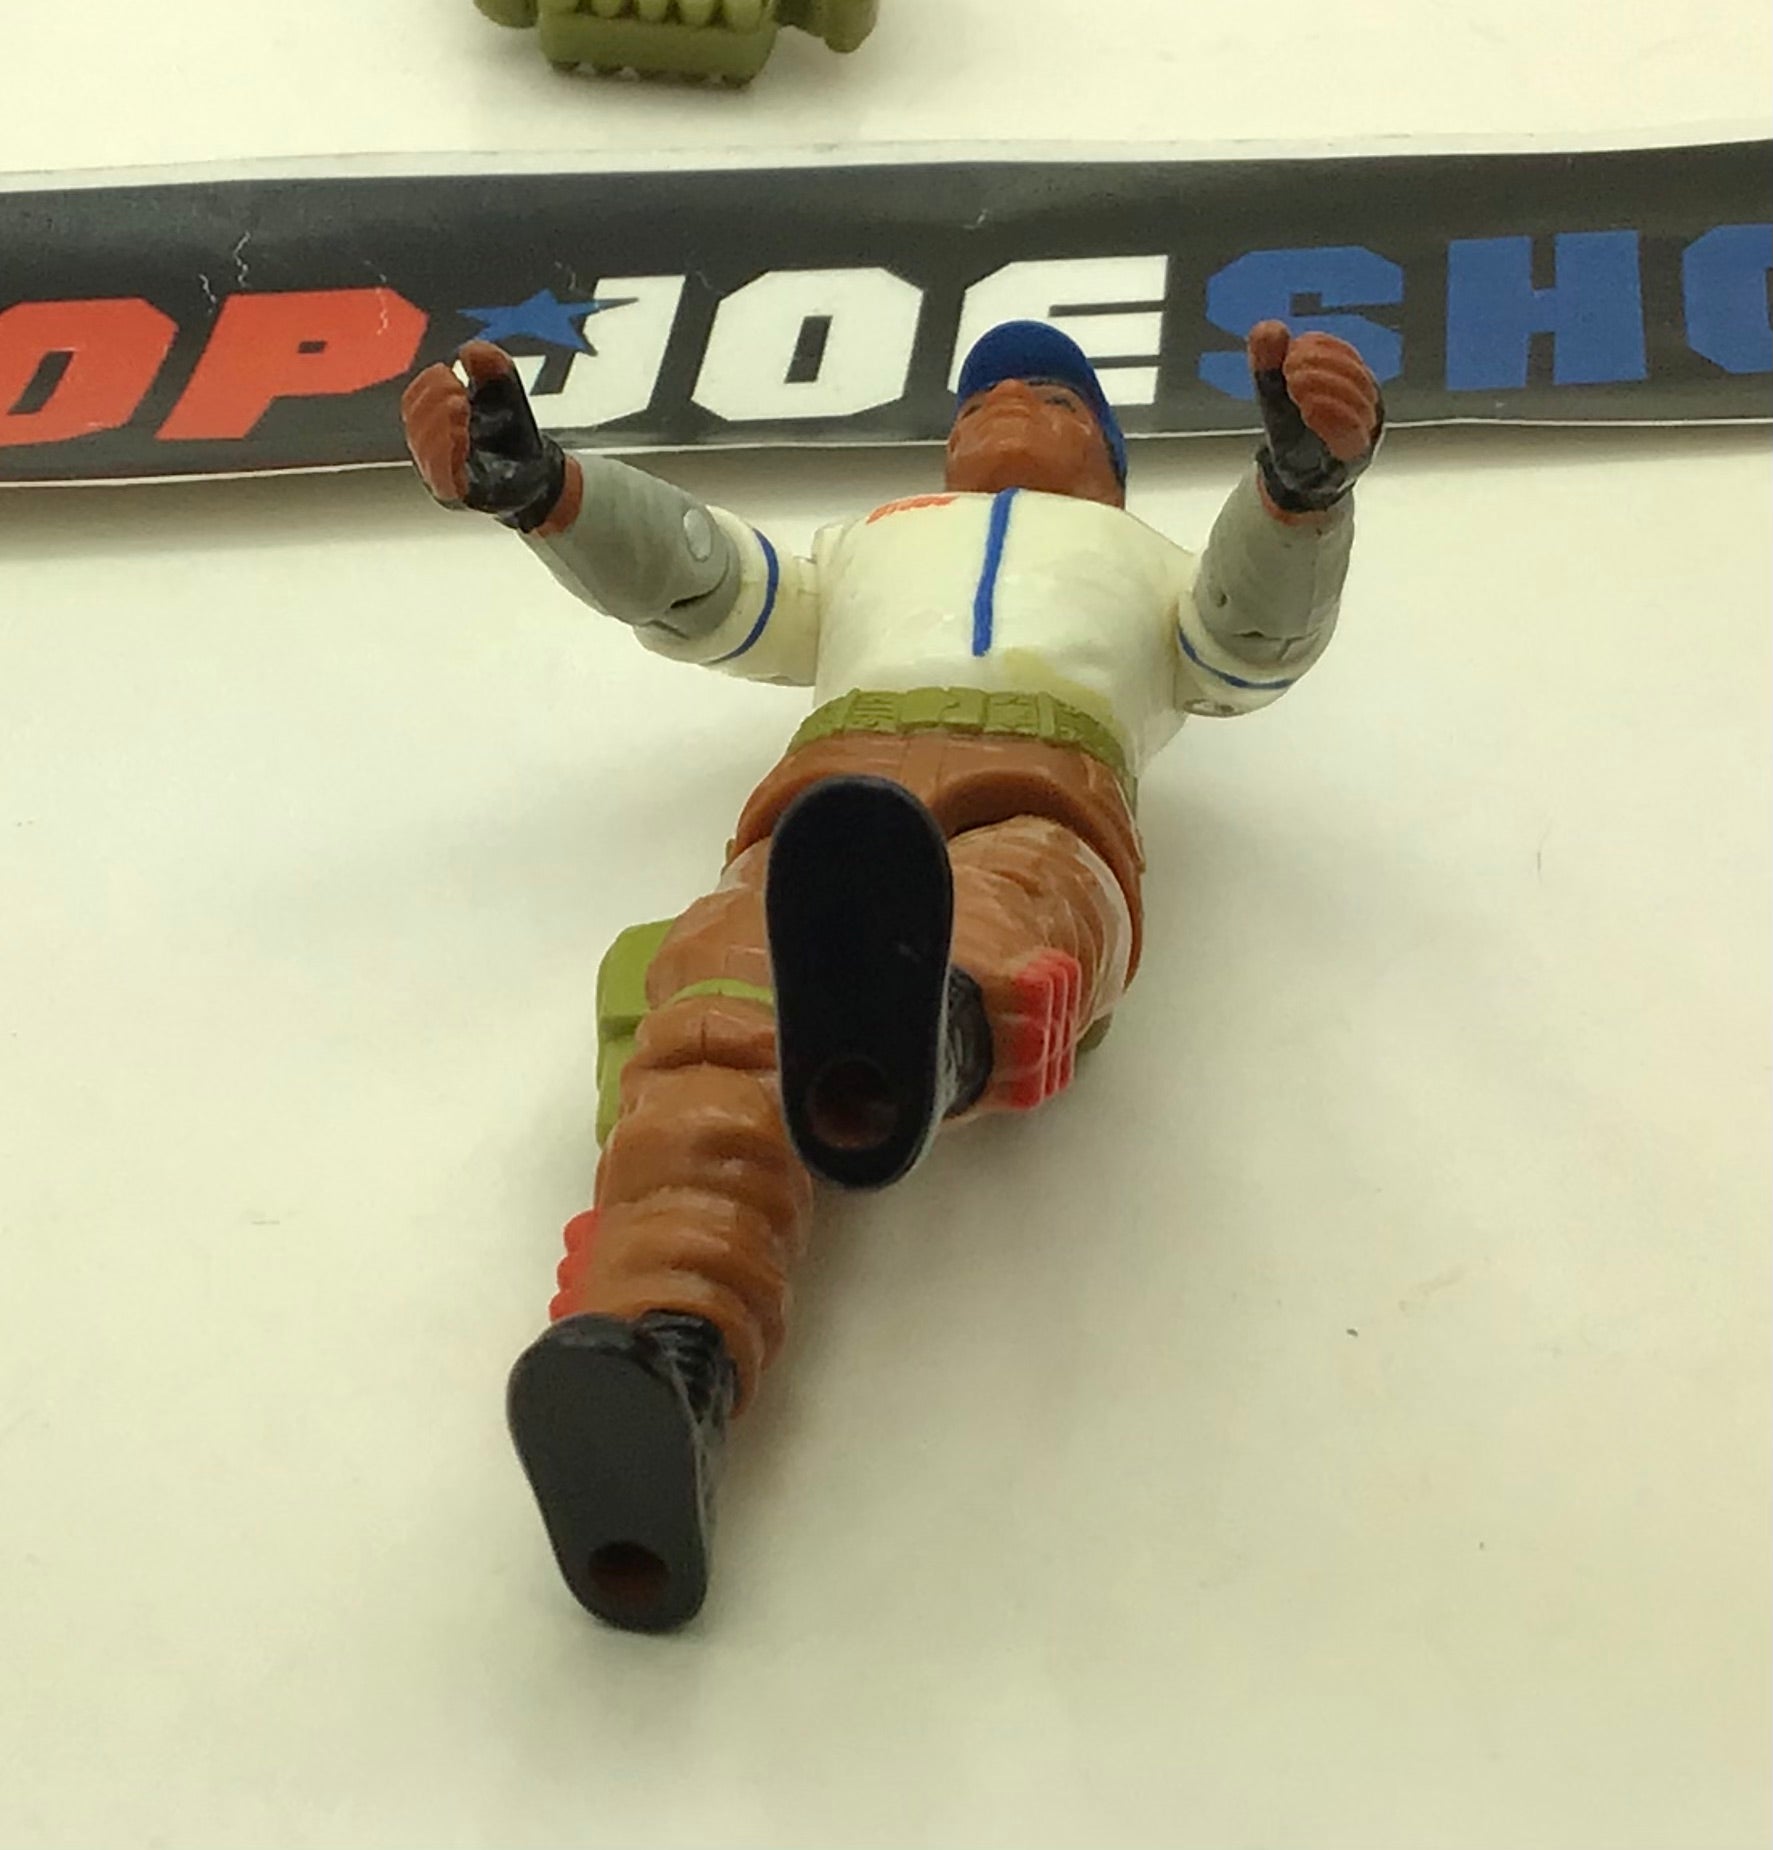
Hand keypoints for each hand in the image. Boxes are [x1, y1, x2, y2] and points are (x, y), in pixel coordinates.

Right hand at [399, 341, 567, 532]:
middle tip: (456, 393)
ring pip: (427, 450)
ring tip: (459, 409)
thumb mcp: (504, 390)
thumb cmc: (512, 433)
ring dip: (440, 426)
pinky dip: (447, 455)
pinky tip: (459, 436)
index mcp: (433, 420)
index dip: (427, 385)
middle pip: (416, 424)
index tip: (447, 373)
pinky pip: (442, 477)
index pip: (414, 401)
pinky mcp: (457, 494)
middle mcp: (430, 448)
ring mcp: (442, 473)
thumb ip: (491, 366)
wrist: (540, 472)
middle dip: (434, 403)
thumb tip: (471, 350)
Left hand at [1246, 321, 1383, 516]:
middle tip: (1289, 369)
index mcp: (1349, 377)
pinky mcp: (1357, 455)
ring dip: (1325, 388)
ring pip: (1358, 402)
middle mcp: (1366, 400)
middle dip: (1320, 367)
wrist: (1293, 474)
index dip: (1321, 348)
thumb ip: (1268, 360)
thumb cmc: (1290, 426)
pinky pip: (1353, 434)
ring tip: (1295, 386)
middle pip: (1353, 376)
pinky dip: (1332, 417)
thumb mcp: (1273, 390)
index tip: (1291, 353)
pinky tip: (1310, 409)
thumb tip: (1268, 328)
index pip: (1343, 354)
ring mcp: (1365, 429)